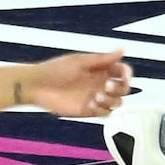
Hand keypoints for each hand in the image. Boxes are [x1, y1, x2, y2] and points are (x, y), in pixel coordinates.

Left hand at [13, 50, 132, 115]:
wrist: (37, 87)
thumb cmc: (54, 70)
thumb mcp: (78, 62)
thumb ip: (101, 59)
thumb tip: (122, 51)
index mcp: (99, 69)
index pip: (122, 71)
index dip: (127, 74)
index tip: (123, 76)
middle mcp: (99, 83)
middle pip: (123, 88)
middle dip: (120, 88)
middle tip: (108, 87)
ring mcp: (94, 97)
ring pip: (116, 102)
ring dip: (111, 100)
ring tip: (97, 97)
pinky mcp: (88, 110)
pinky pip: (104, 113)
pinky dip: (102, 110)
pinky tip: (91, 105)